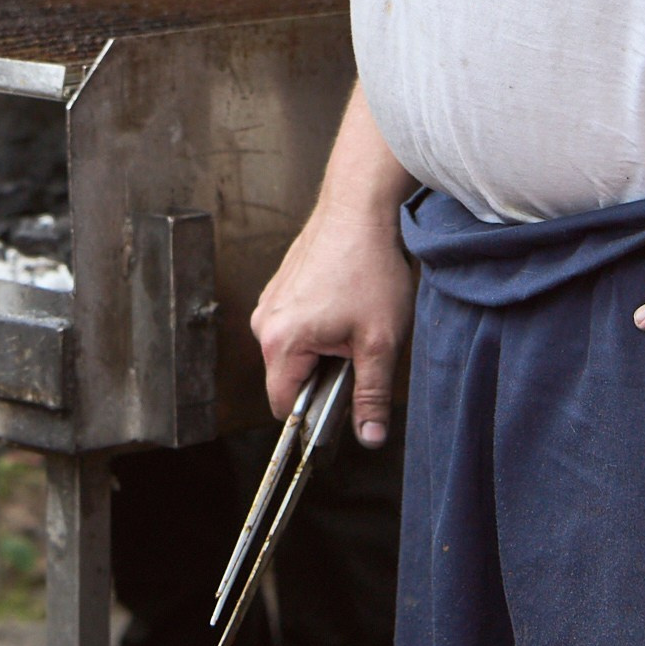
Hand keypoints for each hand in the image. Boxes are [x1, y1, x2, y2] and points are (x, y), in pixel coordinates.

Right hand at [252, 193, 414, 446]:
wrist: (360, 208)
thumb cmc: (369, 268)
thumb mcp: (380, 342)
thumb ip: (371, 396)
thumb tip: (370, 437)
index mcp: (280, 341)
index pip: (284, 406)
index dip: (315, 415)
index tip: (344, 405)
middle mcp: (264, 323)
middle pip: (288, 378)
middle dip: (323, 377)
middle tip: (360, 351)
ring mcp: (269, 303)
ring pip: (293, 352)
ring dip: (322, 352)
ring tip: (355, 323)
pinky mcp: (279, 289)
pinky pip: (294, 326)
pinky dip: (318, 328)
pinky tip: (346, 306)